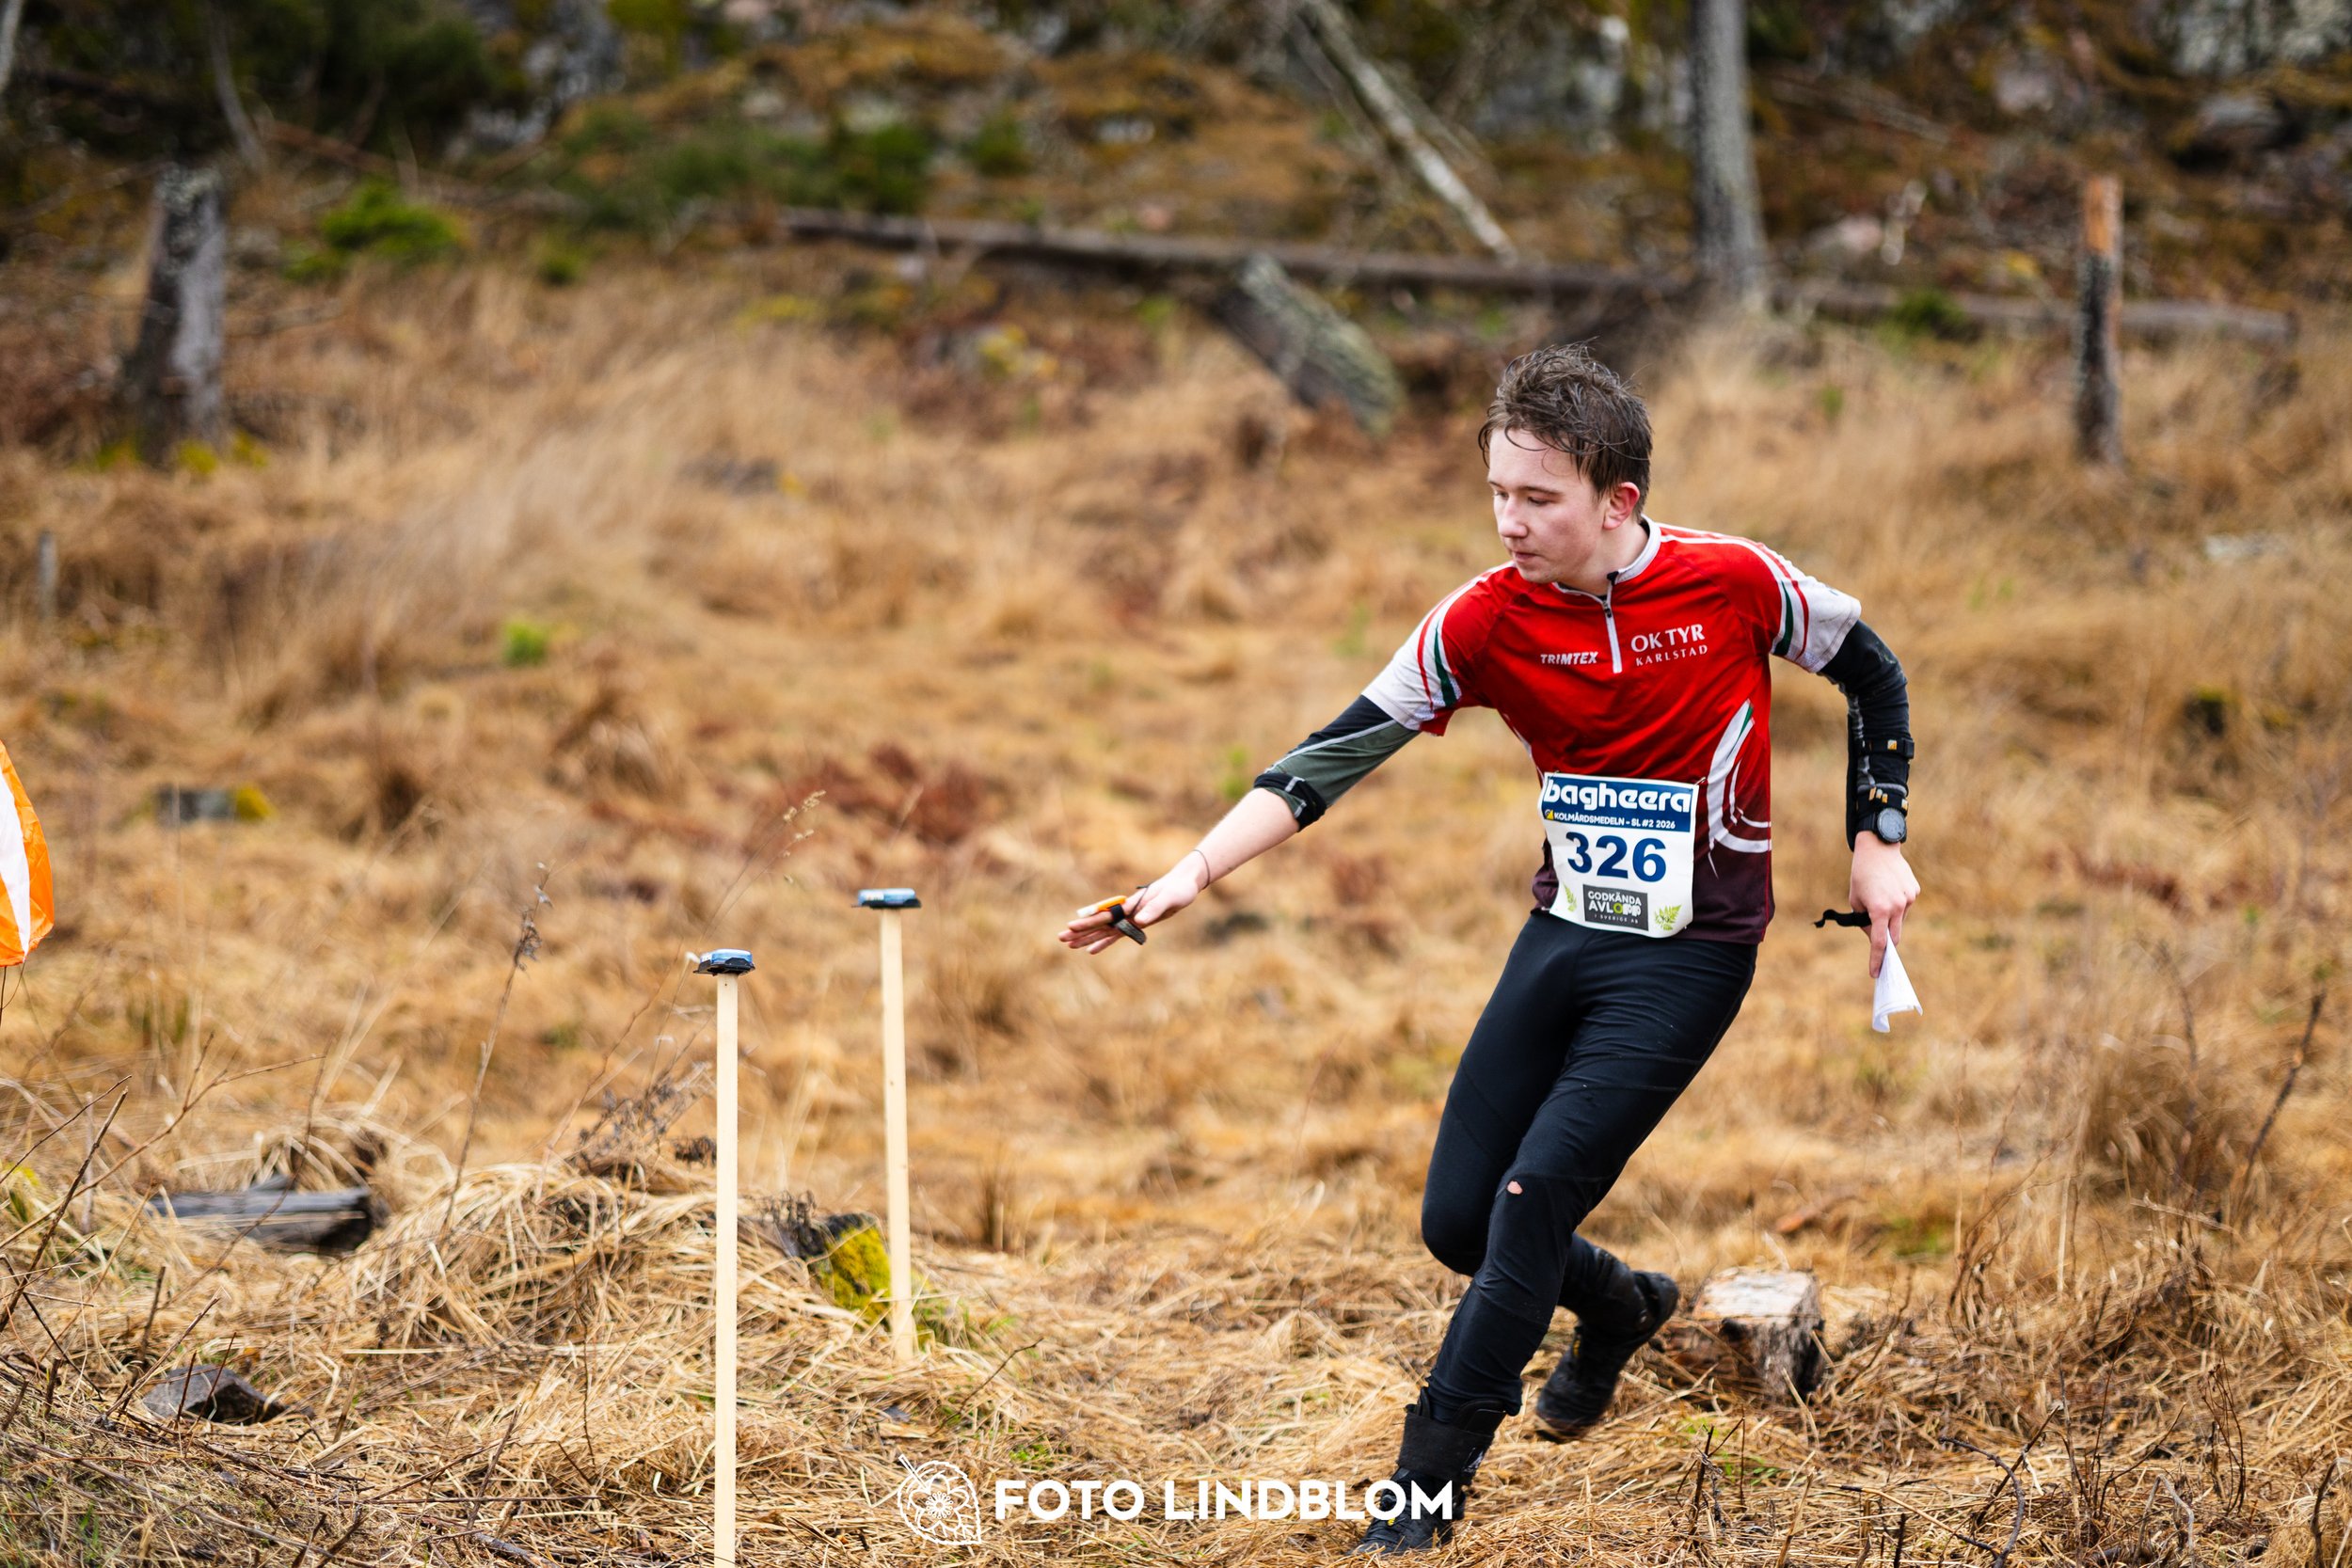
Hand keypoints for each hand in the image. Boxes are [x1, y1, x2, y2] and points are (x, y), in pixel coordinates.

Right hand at [1056, 852, 1210, 955]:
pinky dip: (1104, 942)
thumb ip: (1154, 908)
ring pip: (1104, 931)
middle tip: (1061, 938)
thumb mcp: (1169, 898)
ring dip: (1087, 938)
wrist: (1183, 885)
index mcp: (1131, 905)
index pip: (1105, 916)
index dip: (1089, 922)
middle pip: (1099, 924)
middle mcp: (1126, 912)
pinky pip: (1116, 935)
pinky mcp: (1136, 924)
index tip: (1072, 926)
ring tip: (1069, 945)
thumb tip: (1140, 921)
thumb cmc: (1177, 889)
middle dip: (1080, 931)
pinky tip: (1092, 950)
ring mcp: (1129, 918)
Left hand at [1850, 833, 1918, 979]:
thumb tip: (1876, 937)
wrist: (1878, 849)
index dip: (1877, 959)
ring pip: (1900, 921)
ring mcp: (1908, 899)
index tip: (1875, 973)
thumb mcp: (1856, 900)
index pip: (1879, 942)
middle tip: (1879, 947)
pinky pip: (1905, 907)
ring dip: (1890, 919)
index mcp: (1879, 909)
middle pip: (1894, 937)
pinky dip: (1897, 906)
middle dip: (1886, 944)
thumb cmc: (1861, 875)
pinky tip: (1889, 890)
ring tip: (1879, 899)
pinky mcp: (1915, 892)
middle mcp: (1897, 906)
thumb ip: (1866, 921)